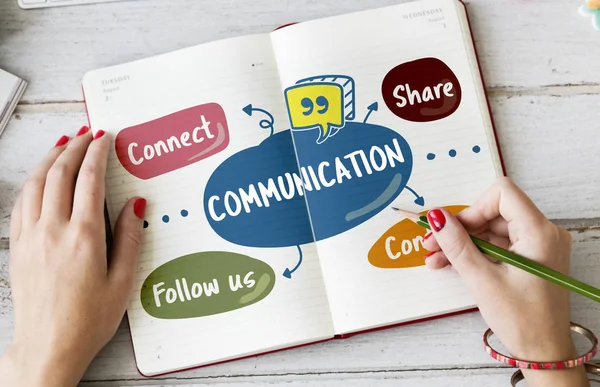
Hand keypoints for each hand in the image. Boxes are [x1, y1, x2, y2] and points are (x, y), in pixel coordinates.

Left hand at [0, 127, 144, 386]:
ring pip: (36, 183)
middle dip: (75, 147)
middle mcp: (54, 230)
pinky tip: (40, 177)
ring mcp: (31, 237)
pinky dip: (33, 181)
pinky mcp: (19, 247)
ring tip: (63, 144)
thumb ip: (130, 238)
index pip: (89, 179)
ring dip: (51, 158)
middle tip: (87, 133)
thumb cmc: (87, 320)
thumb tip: (135, 205)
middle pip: (60, 173)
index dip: (97, 153)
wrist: (48, 346)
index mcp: (84, 237)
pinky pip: (22, 202)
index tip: (104, 138)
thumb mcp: (123, 281)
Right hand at [423, 177, 588, 386]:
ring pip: (492, 229)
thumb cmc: (523, 320)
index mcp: (539, 233)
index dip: (473, 208)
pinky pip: (498, 244)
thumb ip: (458, 245)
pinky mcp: (531, 257)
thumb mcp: (482, 280)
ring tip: (437, 258)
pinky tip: (452, 263)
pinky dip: (476, 252)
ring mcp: (538, 245)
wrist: (543, 352)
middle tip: (433, 243)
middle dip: (461, 228)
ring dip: (463, 242)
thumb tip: (438, 218)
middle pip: (494, 212)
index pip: (502, 194)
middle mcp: (543, 233)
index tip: (453, 229)